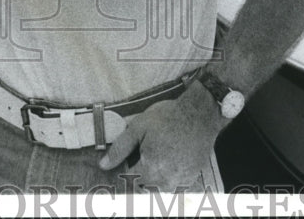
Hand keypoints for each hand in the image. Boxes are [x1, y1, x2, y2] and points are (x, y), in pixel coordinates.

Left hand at [98, 80, 225, 189]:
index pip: (129, 184)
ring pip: (158, 190)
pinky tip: (167, 160)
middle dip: (137, 178)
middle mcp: (166, 181)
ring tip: (154, 157)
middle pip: (144, 189)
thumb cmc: (168, 117)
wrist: (200, 113)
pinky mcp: (191, 178)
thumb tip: (103, 165)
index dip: (122, 175)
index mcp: (151, 170)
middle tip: (140, 157)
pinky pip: (173, 186)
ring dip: (152, 181)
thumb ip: (120, 149)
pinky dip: (166, 178)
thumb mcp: (139, 127)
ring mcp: (180, 182)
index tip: (122, 165)